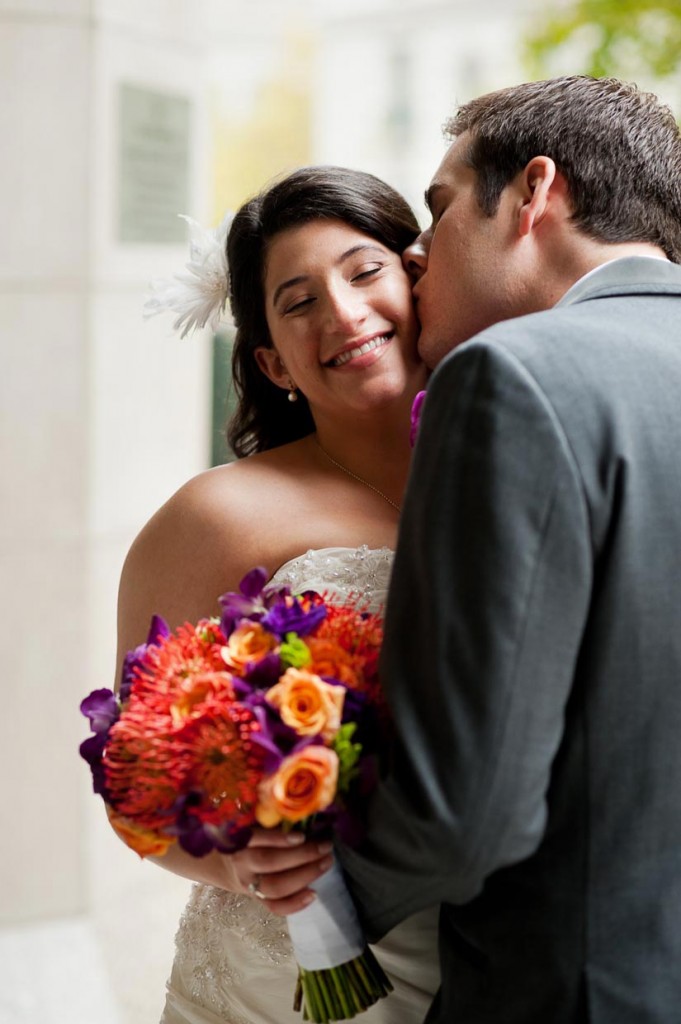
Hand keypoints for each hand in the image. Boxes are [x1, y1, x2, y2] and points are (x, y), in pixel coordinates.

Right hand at [219, 828, 333, 916]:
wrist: (225, 863)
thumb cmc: (244, 835)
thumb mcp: (248, 822)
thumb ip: (268, 818)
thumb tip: (302, 812)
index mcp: (237, 839)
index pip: (255, 838)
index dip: (278, 839)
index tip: (301, 836)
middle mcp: (242, 863)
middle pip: (270, 862)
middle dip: (301, 855)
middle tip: (325, 846)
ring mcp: (249, 884)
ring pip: (275, 886)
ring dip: (304, 876)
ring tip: (326, 862)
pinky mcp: (258, 900)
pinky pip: (276, 907)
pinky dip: (295, 903)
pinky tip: (314, 893)